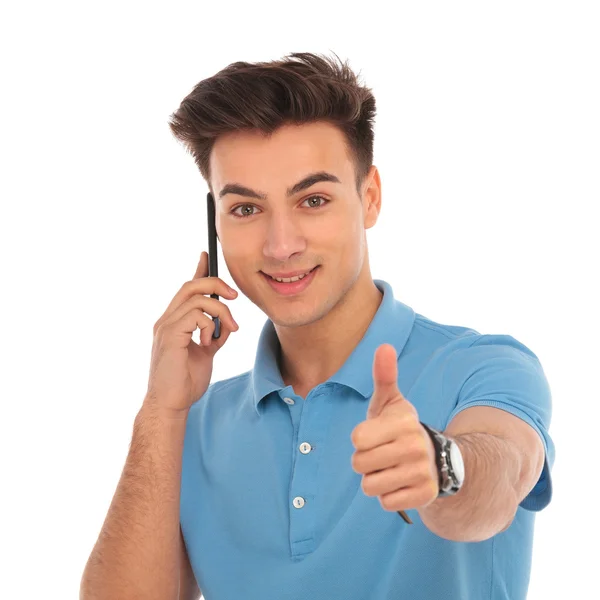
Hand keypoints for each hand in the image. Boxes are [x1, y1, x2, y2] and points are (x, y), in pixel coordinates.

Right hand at [144, 251, 239, 415]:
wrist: (171, 404)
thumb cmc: (185, 382)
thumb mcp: (206, 353)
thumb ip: (214, 335)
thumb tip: (228, 323)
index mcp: (174, 322)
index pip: (186, 289)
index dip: (198, 270)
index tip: (207, 255)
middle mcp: (167, 320)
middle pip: (191, 285)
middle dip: (216, 283)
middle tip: (235, 295)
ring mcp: (166, 326)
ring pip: (196, 298)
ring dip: (220, 310)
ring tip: (231, 328)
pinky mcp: (170, 336)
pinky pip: (195, 315)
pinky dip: (209, 323)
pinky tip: (209, 341)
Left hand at [350, 344, 438, 514]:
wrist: (435, 458)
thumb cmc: (400, 427)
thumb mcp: (391, 401)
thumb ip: (384, 376)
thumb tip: (384, 346)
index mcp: (403, 422)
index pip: (357, 439)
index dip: (360, 439)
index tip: (375, 434)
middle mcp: (415, 447)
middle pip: (359, 464)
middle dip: (365, 461)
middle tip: (382, 453)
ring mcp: (421, 473)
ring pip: (370, 486)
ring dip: (375, 480)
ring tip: (390, 468)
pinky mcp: (424, 495)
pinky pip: (386, 502)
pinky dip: (388, 495)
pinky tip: (400, 483)